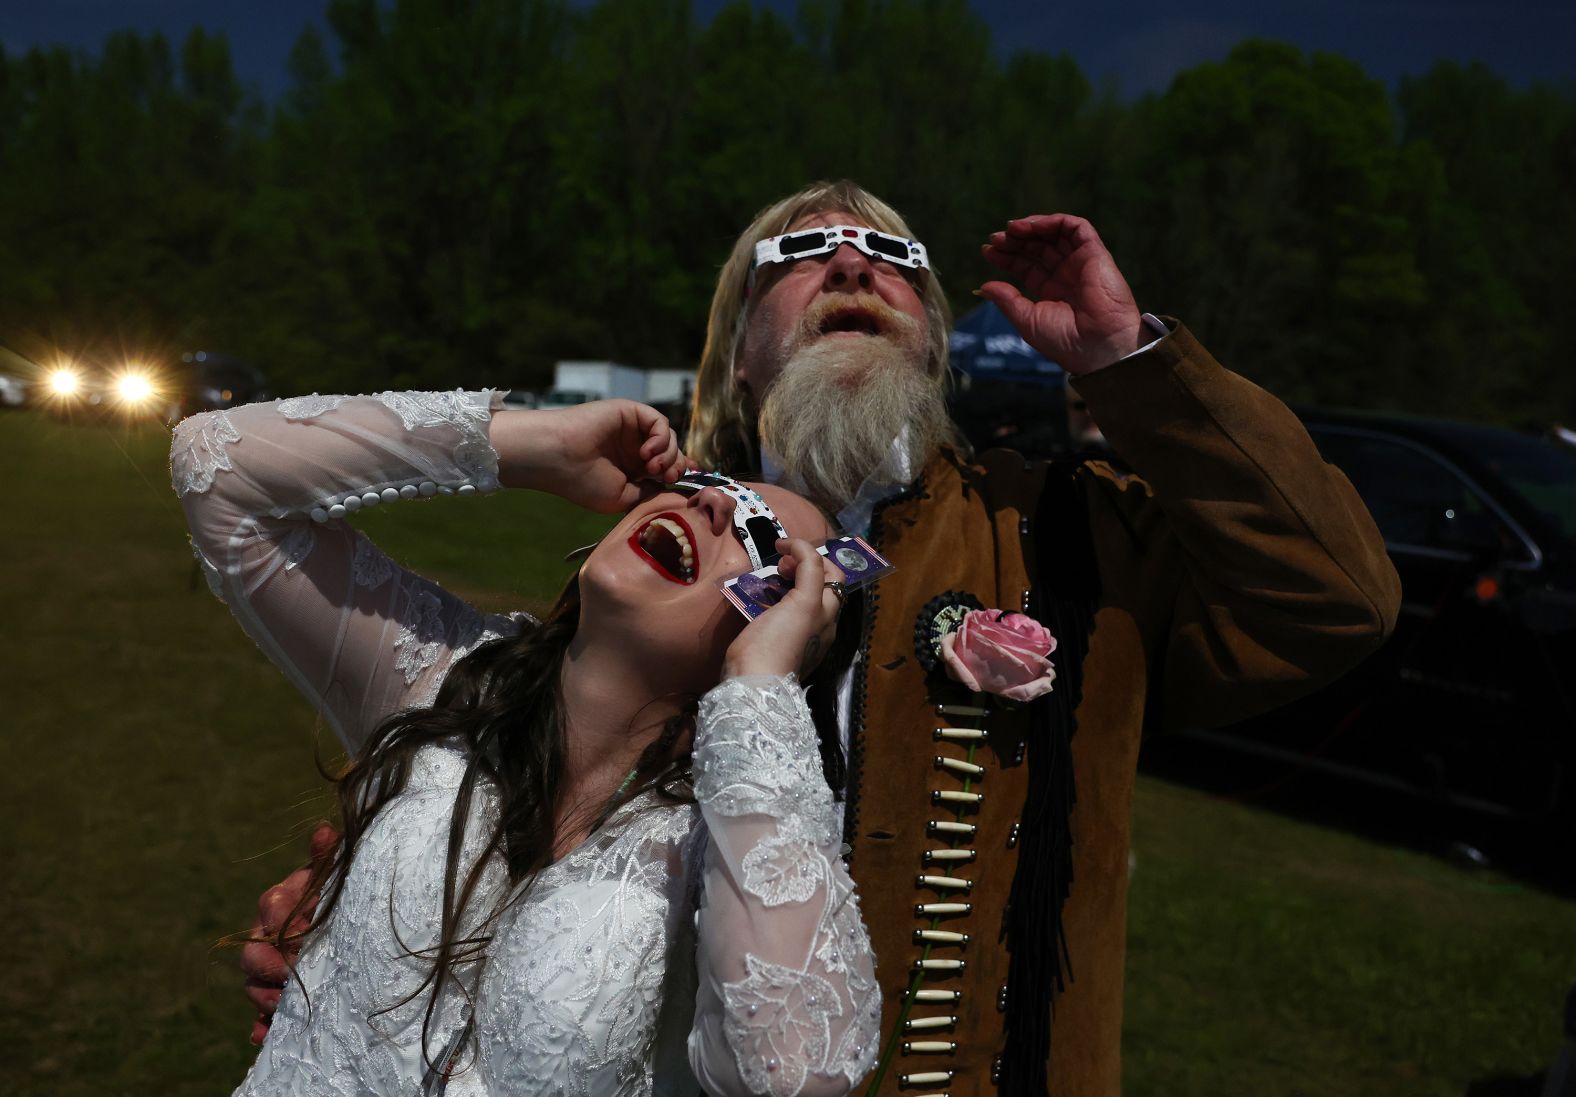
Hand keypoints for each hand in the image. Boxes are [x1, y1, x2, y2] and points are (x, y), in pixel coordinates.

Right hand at [240, 823, 336, 1044]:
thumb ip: (327, 859)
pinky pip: (261, 1016)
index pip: (271, 906)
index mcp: (282, 904)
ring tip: (282, 1005)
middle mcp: (268, 937)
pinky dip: (261, 1026)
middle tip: (289, 973)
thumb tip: (324, 830)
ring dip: (264, 997)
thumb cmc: (339, 896)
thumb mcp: (336, 877)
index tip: (296, 926)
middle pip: (253, 952)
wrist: (348, 929)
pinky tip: (262, 1034)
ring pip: (253, 985)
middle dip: (267, 964)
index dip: (280, 916)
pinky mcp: (276, 997)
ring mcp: (269, 970)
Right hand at [492, 399, 686, 511]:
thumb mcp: (623, 498)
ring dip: (668, 454)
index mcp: (631, 469)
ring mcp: (632, 430)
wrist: (559, 459)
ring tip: (651, 467)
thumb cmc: (583, 483)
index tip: (685, 484)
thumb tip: (666, 485)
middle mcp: (633, 448)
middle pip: (672, 452)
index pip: (665, 468)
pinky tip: (646, 452)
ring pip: (668, 437)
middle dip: (677, 465)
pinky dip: (660, 437)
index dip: (679, 473)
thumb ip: (648, 492)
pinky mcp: (630, 412)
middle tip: (667, 476)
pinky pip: (659, 421)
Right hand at [722, 539, 844, 678]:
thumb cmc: (780, 641)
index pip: (832, 575)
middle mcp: (821, 626)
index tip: (783, 547)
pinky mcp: (779, 644)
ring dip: (790, 581)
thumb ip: (810, 571)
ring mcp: (800, 636)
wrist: (753, 681)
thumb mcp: (804, 602)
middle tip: (779, 562)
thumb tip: (798, 548)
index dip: (812, 554)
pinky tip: (762, 598)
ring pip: (802, 599)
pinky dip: (777, 599)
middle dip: (803, 566)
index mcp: (829, 616)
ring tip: (771, 576)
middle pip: (819, 586)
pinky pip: (784, 614)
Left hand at [978, 214, 1142, 375]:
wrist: (1098, 346)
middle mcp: (1066, 275)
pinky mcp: (1095, 253)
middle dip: (1015, 240)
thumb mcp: (1027, 320)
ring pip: (1055, 234)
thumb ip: (1007, 300)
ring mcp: (1081, 263)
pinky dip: (1053, 222)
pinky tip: (1031, 227)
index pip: (1026, 266)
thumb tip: (983, 287)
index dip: (1007, 256)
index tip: (987, 250)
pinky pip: (1076, 227)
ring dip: (1031, 227)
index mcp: (1051, 292)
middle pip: (1037, 248)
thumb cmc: (1065, 341)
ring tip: (1010, 229)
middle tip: (995, 239)